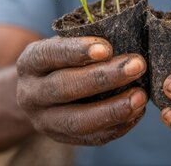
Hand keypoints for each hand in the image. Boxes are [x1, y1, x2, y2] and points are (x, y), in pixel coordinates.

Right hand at [16, 36, 146, 145]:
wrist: (39, 92)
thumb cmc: (62, 59)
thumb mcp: (64, 43)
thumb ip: (86, 39)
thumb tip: (124, 33)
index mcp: (30, 62)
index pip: (50, 55)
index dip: (78, 51)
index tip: (107, 48)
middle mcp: (30, 94)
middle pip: (64, 88)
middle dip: (104, 77)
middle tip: (137, 65)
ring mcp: (43, 121)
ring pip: (77, 120)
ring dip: (113, 109)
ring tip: (141, 96)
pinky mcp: (62, 138)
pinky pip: (91, 138)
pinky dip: (117, 126)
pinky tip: (136, 112)